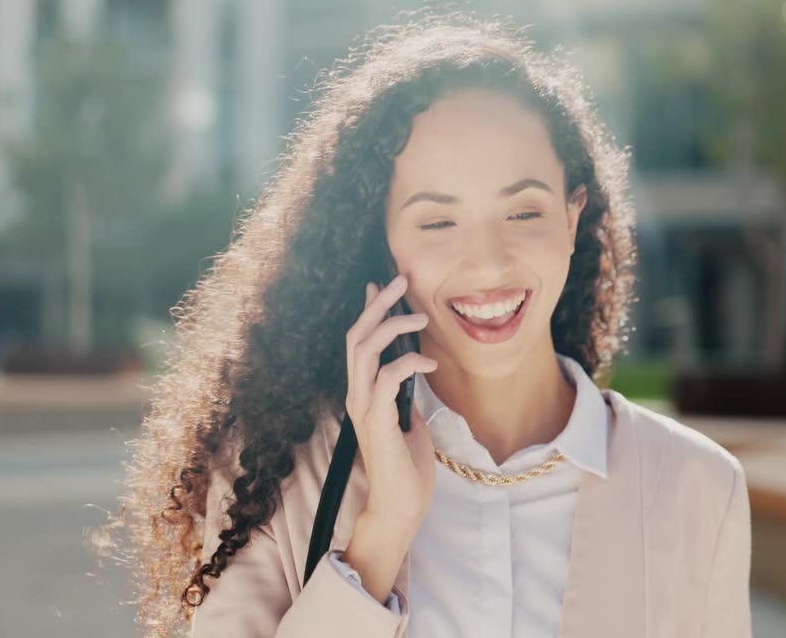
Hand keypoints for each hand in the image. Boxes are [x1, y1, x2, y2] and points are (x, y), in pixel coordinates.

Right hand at [342, 274, 436, 600]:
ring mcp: (362, 407)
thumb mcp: (409, 419)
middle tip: (399, 280)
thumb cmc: (407, 466)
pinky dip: (407, 363)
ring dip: (391, 326)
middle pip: (356, 336)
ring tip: (421, 316)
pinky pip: (385, 378)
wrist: (401, 505)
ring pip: (364, 350)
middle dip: (377, 304)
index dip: (368, 311)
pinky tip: (429, 362)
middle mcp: (356, 395)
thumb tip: (414, 367)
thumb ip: (405, 393)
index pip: (359, 342)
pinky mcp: (375, 421)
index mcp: (363, 393)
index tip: (379, 284)